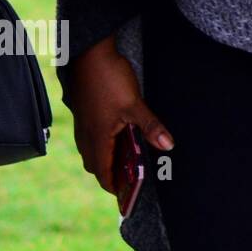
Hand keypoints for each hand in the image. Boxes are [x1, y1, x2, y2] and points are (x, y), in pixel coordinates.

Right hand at [66, 37, 172, 192]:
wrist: (90, 54)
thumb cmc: (109, 79)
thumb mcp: (135, 105)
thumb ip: (151, 127)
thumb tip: (168, 147)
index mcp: (96, 139)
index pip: (102, 173)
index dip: (113, 187)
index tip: (126, 196)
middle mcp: (86, 136)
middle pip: (96, 165)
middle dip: (111, 175)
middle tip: (131, 180)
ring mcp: (83, 124)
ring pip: (92, 151)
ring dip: (107, 159)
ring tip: (127, 160)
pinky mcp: (85, 114)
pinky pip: (91, 138)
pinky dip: (104, 144)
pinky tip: (119, 135)